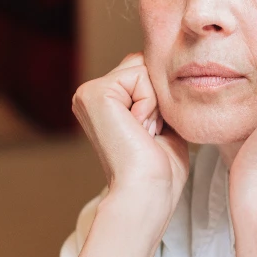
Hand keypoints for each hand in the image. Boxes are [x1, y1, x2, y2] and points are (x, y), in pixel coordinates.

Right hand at [72, 53, 189, 220]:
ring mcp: (89, 93)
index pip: (145, 72)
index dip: (162, 100)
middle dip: (159, 98)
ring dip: (156, 104)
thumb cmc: (161, 169)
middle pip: (144, 64)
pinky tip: (139, 129)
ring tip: (144, 133)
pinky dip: (150, 104)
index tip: (153, 134)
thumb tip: (168, 67)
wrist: (149, 192)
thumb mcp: (163, 122)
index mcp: (104, 102)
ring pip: (144, 68)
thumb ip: (158, 93)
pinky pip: (141, 76)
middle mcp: (91, 95)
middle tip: (150, 134)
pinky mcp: (94, 93)